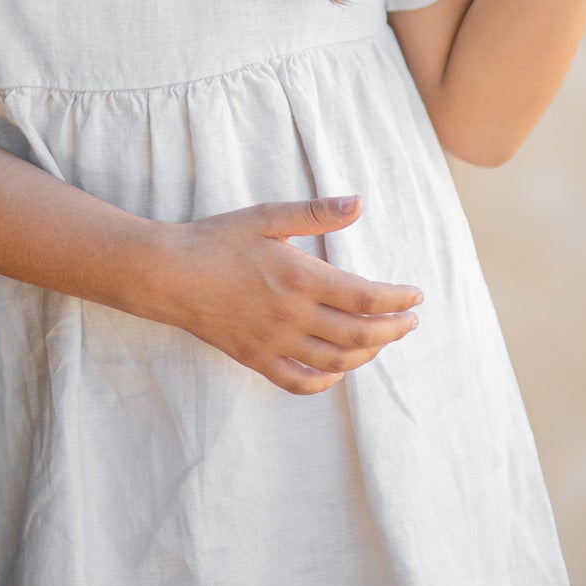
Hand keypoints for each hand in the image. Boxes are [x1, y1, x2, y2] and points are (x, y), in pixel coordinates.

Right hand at [142, 195, 422, 395]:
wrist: (170, 274)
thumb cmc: (217, 239)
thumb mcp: (267, 217)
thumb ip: (316, 213)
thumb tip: (359, 203)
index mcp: (300, 277)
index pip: (366, 298)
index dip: (397, 300)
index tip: (415, 296)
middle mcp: (293, 315)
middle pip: (360, 334)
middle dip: (393, 330)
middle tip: (411, 321)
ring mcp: (274, 342)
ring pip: (336, 361)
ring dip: (368, 355)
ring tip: (382, 341)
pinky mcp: (256, 358)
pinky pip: (299, 382)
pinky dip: (326, 381)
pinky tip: (337, 371)